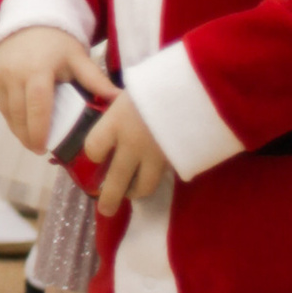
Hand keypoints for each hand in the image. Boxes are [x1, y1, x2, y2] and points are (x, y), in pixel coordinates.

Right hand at [0, 25, 100, 156]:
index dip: (39, 131)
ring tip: (31, 140)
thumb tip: (120, 100)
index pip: (37, 107)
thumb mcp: (78, 58)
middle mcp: (13, 73)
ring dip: (18, 129)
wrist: (28, 22)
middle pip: (19, 115)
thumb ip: (95, 80)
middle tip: (38, 149)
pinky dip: (10, 117)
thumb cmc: (57, 43)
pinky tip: (21, 123)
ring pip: (7, 113)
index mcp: (38, 70)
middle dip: (27, 136)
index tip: (43, 148)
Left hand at [80, 88, 169, 216]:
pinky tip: (148, 179)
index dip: (93, 154)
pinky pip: (160, 178)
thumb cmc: (159, 84)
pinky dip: (152, 182)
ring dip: (133, 193)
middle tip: (104, 208)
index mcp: (116, 122)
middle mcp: (132, 143)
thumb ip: (118, 113)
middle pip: (114, 180)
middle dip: (108, 198)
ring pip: (142, 186)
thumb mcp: (129, 94)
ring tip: (129, 194)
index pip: (93, 148)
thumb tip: (110, 129)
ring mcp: (155, 155)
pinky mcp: (176, 160)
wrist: (197, 86)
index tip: (96, 155)